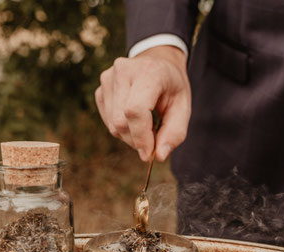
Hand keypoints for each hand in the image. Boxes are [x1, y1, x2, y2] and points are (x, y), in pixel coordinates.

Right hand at [95, 46, 190, 161]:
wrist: (158, 62)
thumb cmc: (172, 87)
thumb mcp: (183, 107)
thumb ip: (174, 133)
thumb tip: (158, 156)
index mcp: (148, 71)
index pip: (135, 110)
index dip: (141, 136)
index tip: (149, 154)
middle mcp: (123, 71)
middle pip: (121, 121)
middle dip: (137, 140)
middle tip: (153, 141)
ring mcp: (108, 79)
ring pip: (113, 125)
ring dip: (130, 136)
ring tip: (147, 127)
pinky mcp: (100, 89)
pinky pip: (107, 121)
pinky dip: (122, 129)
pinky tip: (134, 121)